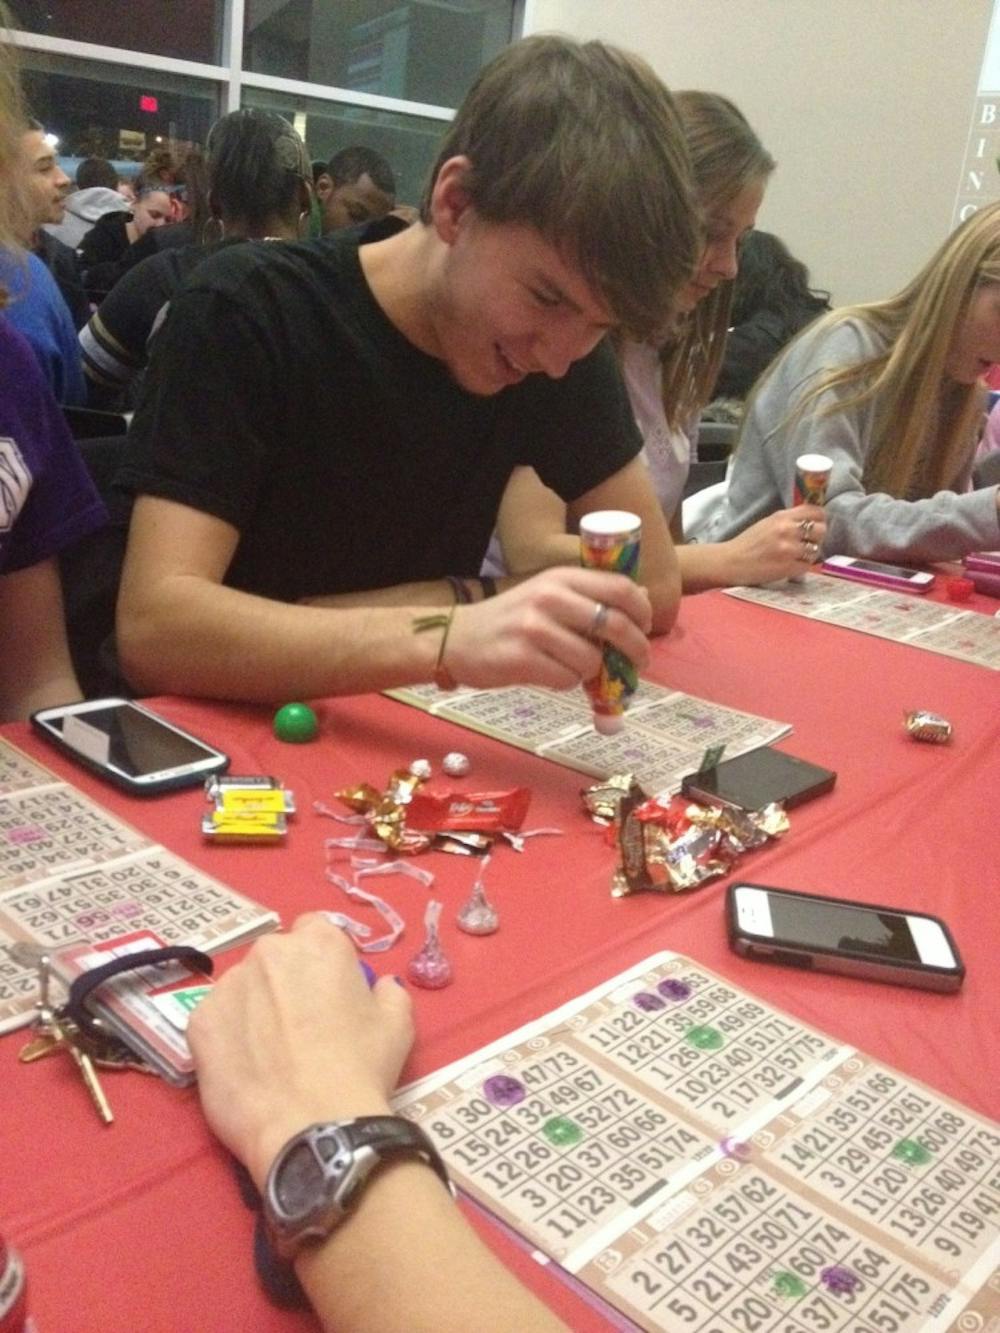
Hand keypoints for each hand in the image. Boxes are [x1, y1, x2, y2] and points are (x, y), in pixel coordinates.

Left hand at [187, 915, 413, 1187]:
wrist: (312, 1126)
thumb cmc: (361, 1069)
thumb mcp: (397, 1024)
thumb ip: (388, 991)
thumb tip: (380, 986)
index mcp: (319, 942)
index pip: (314, 930)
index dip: (321, 961)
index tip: (326, 991)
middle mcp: (269, 951)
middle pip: (275, 957)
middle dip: (285, 981)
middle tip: (299, 1025)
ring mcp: (228, 985)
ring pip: (243, 987)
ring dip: (254, 1006)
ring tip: (269, 1053)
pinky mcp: (198, 1022)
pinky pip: (216, 1019)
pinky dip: (227, 1036)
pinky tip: (245, 1067)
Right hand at [445, 567, 652, 689]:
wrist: (457, 639)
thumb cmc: (511, 619)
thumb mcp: (549, 595)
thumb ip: (590, 596)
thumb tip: (642, 598)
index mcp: (561, 577)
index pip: (620, 587)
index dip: (642, 611)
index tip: (646, 628)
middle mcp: (549, 596)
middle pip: (614, 624)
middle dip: (636, 648)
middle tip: (639, 662)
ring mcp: (534, 627)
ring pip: (591, 659)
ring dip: (592, 671)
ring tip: (576, 669)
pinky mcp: (522, 658)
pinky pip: (566, 679)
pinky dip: (567, 683)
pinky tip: (551, 675)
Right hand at [723, 504, 827, 584]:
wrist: (730, 562)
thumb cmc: (747, 544)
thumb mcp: (768, 523)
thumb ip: (788, 520)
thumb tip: (810, 521)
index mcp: (782, 517)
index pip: (816, 511)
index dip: (820, 519)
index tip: (817, 525)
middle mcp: (787, 530)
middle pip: (821, 530)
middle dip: (817, 538)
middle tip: (808, 544)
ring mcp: (788, 549)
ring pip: (816, 549)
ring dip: (809, 555)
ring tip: (797, 557)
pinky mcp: (787, 566)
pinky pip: (807, 566)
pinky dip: (801, 568)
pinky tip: (790, 567)